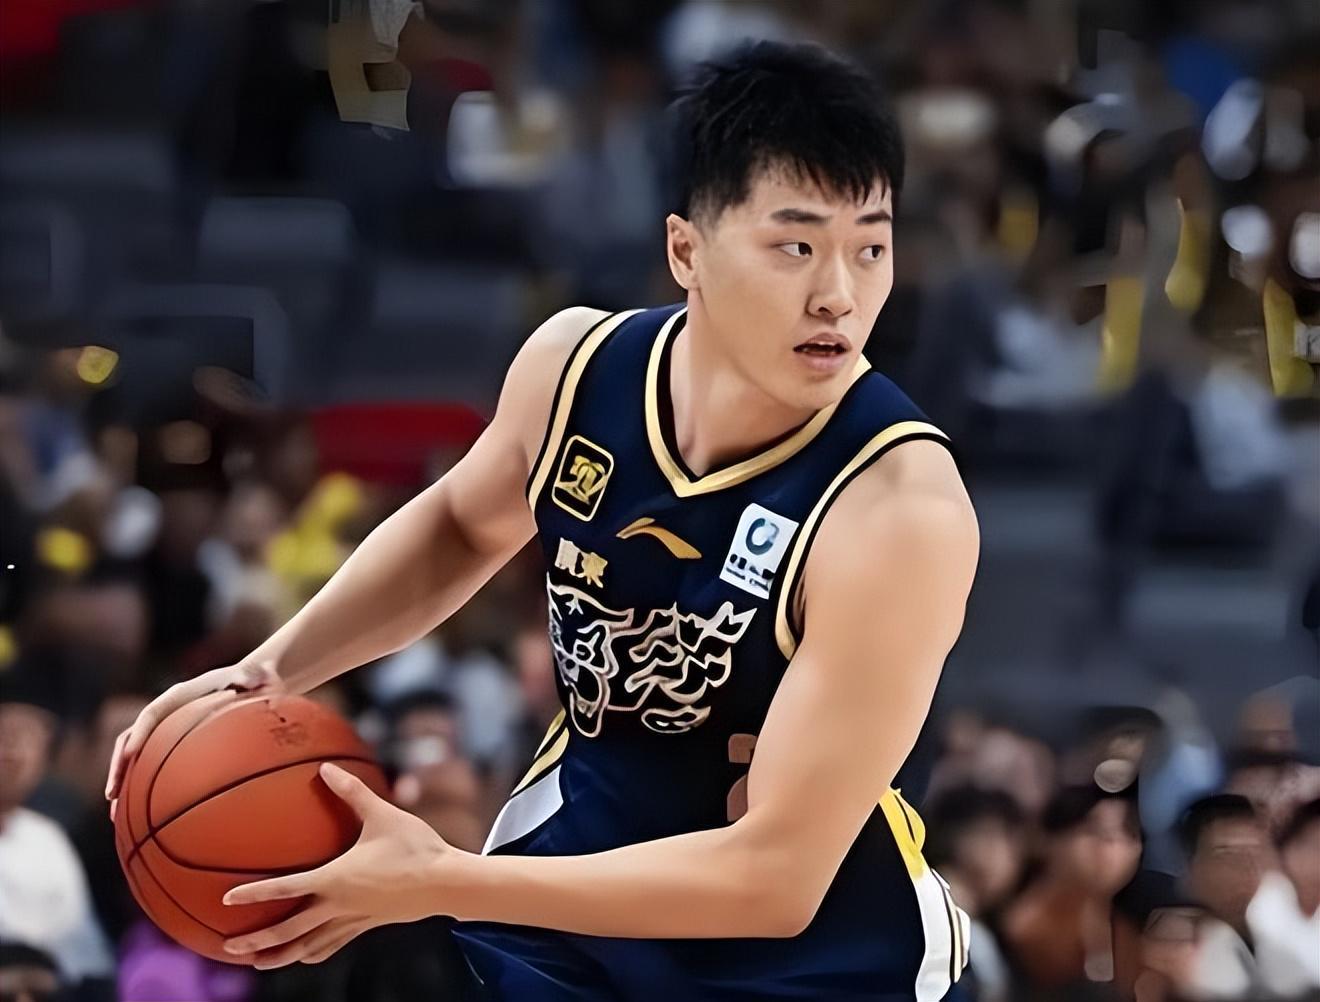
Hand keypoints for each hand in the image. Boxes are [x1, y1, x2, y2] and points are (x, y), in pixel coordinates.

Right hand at [105, 661, 283, 812]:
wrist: (249, 681)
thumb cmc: (251, 680)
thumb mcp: (252, 676)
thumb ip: (248, 676)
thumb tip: (250, 678)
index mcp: (179, 696)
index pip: (152, 714)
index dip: (139, 733)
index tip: (129, 754)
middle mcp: (165, 712)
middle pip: (131, 739)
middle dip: (118, 767)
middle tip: (111, 794)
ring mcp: (165, 728)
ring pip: (135, 758)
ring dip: (123, 783)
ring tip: (114, 813)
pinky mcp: (171, 742)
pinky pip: (151, 766)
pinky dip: (142, 787)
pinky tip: (141, 816)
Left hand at [221, 762, 452, 968]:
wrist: (445, 882)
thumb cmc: (415, 846)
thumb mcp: (383, 813)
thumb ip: (352, 792)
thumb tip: (325, 768)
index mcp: (336, 878)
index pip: (286, 888)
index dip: (255, 894)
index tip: (227, 899)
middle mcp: (338, 904)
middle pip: (290, 930)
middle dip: (258, 942)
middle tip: (229, 948)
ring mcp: (352, 919)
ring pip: (309, 946)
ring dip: (281, 956)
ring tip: (257, 964)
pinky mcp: (366, 924)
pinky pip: (333, 943)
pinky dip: (313, 952)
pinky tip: (305, 956)